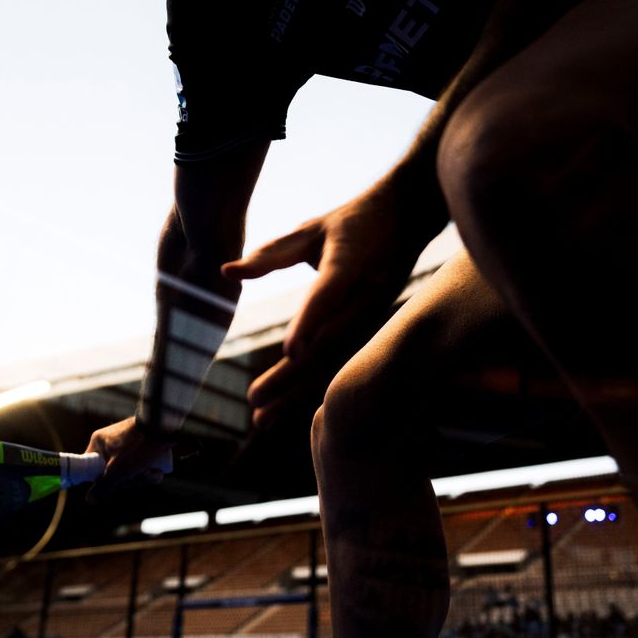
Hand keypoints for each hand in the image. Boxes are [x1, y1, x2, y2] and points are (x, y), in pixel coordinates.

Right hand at [84, 416, 170, 503]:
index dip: (102, 480)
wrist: (164, 427)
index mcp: (99, 442)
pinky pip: (140, 464)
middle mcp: (111, 442)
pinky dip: (149, 470)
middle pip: (114, 473)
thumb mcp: (118, 470)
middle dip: (129, 480)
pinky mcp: (142, 446)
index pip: (91, 467)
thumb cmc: (137, 447)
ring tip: (150, 470)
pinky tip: (156, 469)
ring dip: (142, 477)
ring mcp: (127, 444)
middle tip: (137, 476)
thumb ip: (104, 485)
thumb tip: (90, 500)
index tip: (113, 483)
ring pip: (130, 471)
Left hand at [223, 183, 439, 427]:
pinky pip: (345, 365)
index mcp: (349, 264)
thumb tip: (225, 272)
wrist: (412, 218)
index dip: (310, 323)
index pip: (327, 296)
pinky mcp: (376, 332)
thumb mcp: (311, 230)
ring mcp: (374, 317)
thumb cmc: (353, 221)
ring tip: (262, 419)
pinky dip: (318, 390)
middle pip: (328, 342)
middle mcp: (365, 297)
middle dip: (292, 376)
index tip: (291, 353)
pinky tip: (289, 410)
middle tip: (254, 401)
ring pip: (336, 361)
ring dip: (299, 392)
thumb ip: (270, 255)